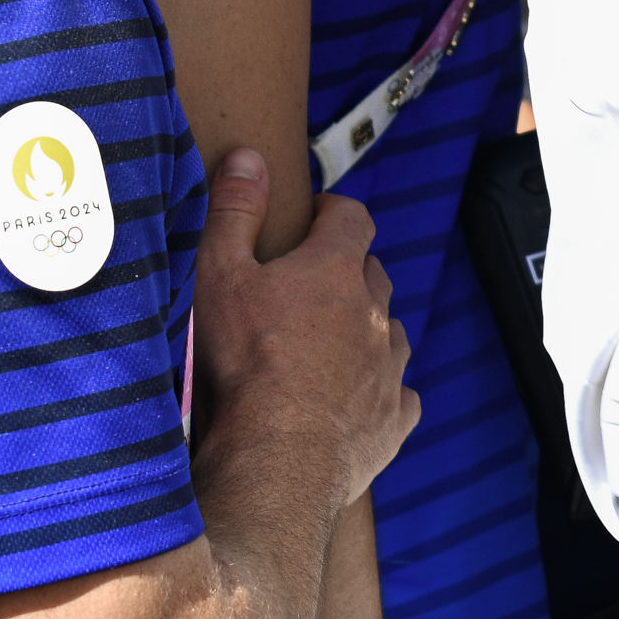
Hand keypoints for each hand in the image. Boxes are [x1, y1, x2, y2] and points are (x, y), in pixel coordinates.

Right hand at [194, 149, 416, 506]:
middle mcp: (375, 314)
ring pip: (391, 333)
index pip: (352, 219)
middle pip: (373, 275)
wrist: (276, 460)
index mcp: (335, 272)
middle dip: (348, 274)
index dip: (335, 213)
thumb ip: (234, 213)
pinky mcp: (394, 419)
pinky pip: (400, 395)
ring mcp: (390, 368)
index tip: (316, 219)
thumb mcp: (218, 278)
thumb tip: (249, 158)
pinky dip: (382, 392)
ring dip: (367, 333)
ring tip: (329, 347)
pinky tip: (356, 402)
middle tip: (310, 289)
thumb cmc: (241, 367)